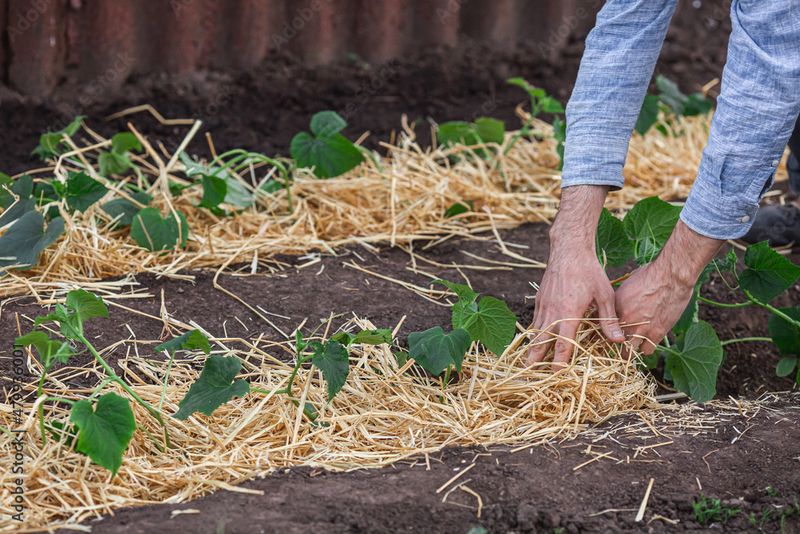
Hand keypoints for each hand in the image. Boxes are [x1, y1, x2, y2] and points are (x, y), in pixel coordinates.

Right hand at [527, 186, 624, 367]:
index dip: (559, 361)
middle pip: (541, 340)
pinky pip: (535, 320)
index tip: (556, 374)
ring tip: (528, 362)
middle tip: (529, 373)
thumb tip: (618, 341)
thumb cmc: (589, 271)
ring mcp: (544, 305)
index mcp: (569, 313)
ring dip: (532, 347)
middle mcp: (553, 312)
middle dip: (535, 358)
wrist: (568, 249)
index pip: (563, 343)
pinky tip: (534, 338)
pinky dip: (534, 332)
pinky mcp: (540, 299)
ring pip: (536, 331)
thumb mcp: (604, 295)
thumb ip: (609, 320)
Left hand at [615, 220, 722, 353]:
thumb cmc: (650, 275)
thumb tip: (618, 305)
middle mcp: (625, 320)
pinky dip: (645, 349)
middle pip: (612, 342)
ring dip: (629, 350)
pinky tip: (646, 343)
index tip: (607, 332)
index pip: (602, 325)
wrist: (671, 276)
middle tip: (618, 343)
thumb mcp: (627, 284)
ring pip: (628, 351)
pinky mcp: (656, 334)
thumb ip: (620, 299)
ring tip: (631, 347)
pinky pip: (646, 351)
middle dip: (614, 343)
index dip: (604, 330)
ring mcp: (640, 329)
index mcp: (614, 307)